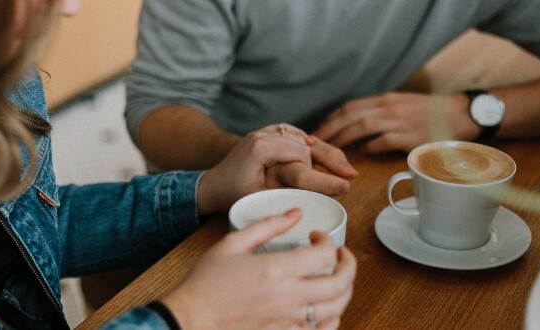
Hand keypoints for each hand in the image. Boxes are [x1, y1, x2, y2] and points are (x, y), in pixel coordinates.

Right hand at [161, 209, 356, 329]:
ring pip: (337, 309)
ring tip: (338, 278)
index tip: (316, 236)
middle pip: (341, 283)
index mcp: (276, 269)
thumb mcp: (232, 243)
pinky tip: (326, 306)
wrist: (191, 319)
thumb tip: (295, 213)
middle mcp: (288, 297)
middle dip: (349, 265)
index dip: (327, 240)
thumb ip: (267, 225)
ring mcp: (288, 320)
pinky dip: (332, 317)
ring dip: (345, 291)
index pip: (324, 254)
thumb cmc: (207, 282)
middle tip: (341, 256)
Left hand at [198, 124, 355, 214]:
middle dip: (331, 158)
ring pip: (301, 137)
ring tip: (344, 166)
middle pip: (305, 143)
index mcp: (261, 148)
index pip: (301, 155)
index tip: (343, 184)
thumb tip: (315, 198)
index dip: (323, 172)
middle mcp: (263, 135)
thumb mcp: (259, 197)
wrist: (211, 184)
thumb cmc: (232, 194)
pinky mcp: (265, 134)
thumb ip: (284, 192)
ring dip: (322, 150)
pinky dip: (307, 141)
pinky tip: (321, 149)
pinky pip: (292, 133)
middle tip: (351, 175)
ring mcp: (264, 132)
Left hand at [313, 92, 476, 152]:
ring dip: (343, 138)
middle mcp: (389, 107)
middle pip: (351, 115)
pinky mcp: (411, 136)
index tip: (319, 130)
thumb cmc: (433, 113)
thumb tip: (359, 128)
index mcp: (386, 100)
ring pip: (363, 126)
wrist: (463, 114)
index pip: (350, 106)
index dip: (331, 119)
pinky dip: (370, 147)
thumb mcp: (403, 105)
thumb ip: (382, 113)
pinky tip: (361, 154)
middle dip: (330, 129)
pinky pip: (384, 140)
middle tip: (315, 143)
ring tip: (331, 150)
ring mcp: (400, 121)